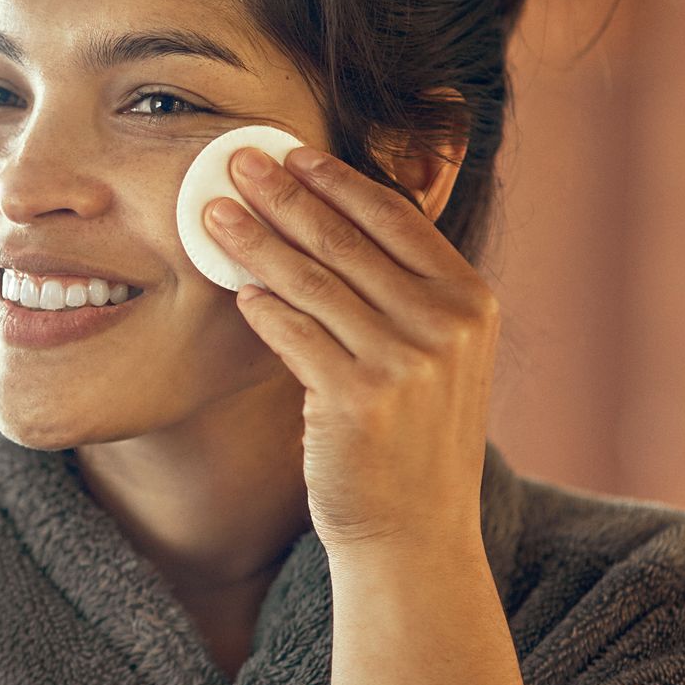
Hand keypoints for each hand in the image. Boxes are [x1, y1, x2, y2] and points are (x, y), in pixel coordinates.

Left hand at [200, 145, 495, 557]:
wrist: (414, 532)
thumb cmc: (411, 438)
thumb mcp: (436, 355)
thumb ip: (404, 291)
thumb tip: (331, 217)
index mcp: (471, 301)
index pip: (396, 218)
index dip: (338, 180)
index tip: (293, 152)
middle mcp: (447, 325)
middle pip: (347, 240)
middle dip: (284, 194)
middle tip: (236, 160)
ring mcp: (406, 362)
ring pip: (313, 281)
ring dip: (256, 240)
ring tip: (213, 212)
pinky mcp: (359, 399)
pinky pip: (294, 334)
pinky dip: (261, 307)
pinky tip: (235, 286)